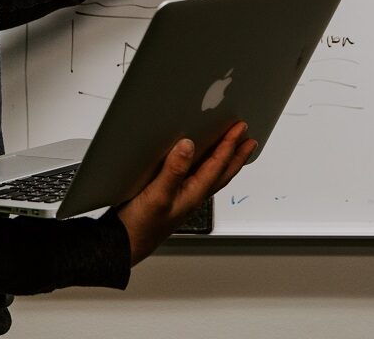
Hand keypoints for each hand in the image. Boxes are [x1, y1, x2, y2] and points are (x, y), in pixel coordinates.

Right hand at [117, 122, 256, 265]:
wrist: (122, 245)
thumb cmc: (141, 227)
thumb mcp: (158, 195)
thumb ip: (174, 170)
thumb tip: (188, 146)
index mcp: (194, 193)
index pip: (218, 164)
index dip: (230, 144)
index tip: (240, 128)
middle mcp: (193, 194)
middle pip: (223, 172)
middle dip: (237, 155)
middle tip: (250, 140)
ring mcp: (184, 197)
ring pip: (213, 175)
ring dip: (226, 161)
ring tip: (235, 149)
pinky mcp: (172, 196)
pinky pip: (198, 177)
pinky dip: (207, 166)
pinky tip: (200, 162)